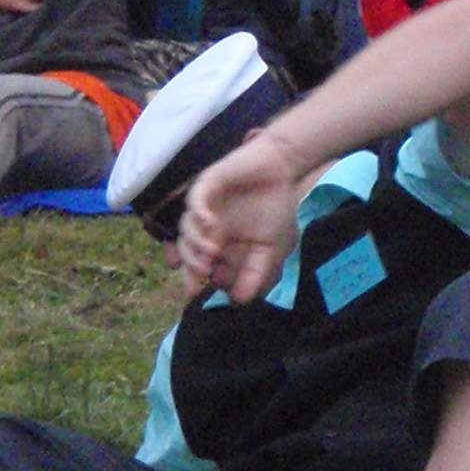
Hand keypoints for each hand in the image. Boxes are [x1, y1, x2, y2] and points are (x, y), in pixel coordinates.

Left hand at [178, 127, 301, 301]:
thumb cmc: (275, 207)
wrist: (282, 169)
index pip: (200, 266)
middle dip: (192, 265)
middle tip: (202, 275)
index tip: (205, 291)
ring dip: (196, 243)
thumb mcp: (270, 247)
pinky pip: (195, 202)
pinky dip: (200, 214)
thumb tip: (240, 301)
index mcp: (218, 243)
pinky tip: (210, 224)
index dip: (197, 279)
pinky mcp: (206, 186)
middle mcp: (206, 228)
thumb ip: (256, 273)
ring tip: (211, 252)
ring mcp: (204, 207)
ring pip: (187, 229)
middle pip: (187, 251)